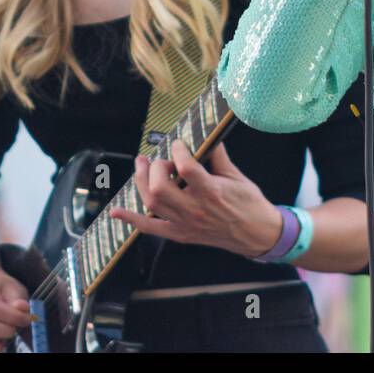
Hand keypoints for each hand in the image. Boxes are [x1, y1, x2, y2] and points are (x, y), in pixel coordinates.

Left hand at [109, 140, 283, 258]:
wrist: (256, 234)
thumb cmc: (250, 204)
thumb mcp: (238, 177)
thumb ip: (219, 157)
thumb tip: (209, 138)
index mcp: (212, 191)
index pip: (185, 167)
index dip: (179, 150)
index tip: (179, 143)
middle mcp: (195, 209)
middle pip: (160, 187)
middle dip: (156, 167)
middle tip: (162, 159)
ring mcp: (185, 223)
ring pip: (151, 203)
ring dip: (141, 182)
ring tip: (142, 166)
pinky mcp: (180, 234)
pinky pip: (150, 228)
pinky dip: (131, 220)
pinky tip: (117, 212)